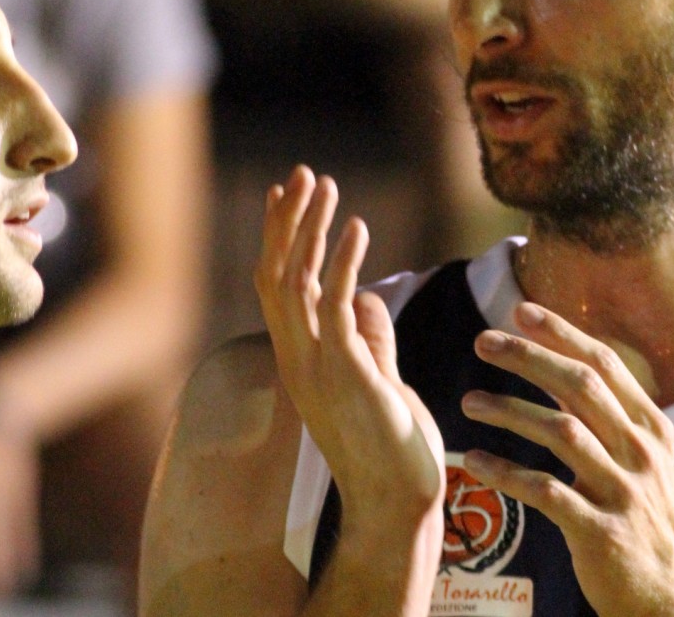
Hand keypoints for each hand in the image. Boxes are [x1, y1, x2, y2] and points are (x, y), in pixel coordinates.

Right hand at [253, 166, 444, 542]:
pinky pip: (338, 308)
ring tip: (325, 185)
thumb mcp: (378, 379)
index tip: (287, 193)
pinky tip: (357, 227)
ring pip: (298, 283)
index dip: (280, 236)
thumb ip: (371, 338)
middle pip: (277, 275)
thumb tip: (369, 299)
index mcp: (302, 358)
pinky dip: (345, 262)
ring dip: (310, 230)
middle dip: (288, 220)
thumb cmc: (391, 445)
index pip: (279, 285)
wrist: (396, 501)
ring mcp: (317, 368)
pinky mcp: (347, 375)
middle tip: (303, 172)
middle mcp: (299, 359)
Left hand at [460, 303, 673, 616]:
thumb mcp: (648, 464)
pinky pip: (545, 492)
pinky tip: (476, 464)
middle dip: (528, 357)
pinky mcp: (601, 533)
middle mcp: (641, 452)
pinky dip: (506, 474)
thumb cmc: (652, 526)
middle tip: (483, 341)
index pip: (604, 364)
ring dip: (509, 411)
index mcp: (651, 429)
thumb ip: (612, 420)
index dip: (562, 333)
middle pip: (580, 386)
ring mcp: (623, 492)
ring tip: (469, 401)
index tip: (521, 311)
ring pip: (560, 433)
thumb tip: (568, 371)